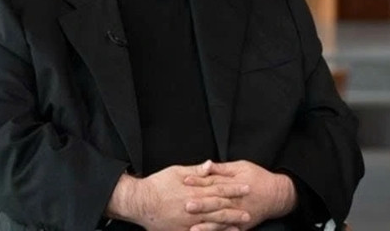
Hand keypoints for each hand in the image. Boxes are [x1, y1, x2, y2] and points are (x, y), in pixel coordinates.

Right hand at [106, 161, 250, 230]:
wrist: (140, 202)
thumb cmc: (157, 184)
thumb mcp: (177, 171)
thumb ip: (196, 171)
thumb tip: (210, 165)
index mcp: (194, 190)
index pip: (219, 188)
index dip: (234, 189)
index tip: (247, 188)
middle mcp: (193, 206)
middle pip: (219, 207)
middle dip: (235, 209)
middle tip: (249, 210)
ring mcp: (188, 220)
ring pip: (212, 223)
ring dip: (228, 224)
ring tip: (241, 225)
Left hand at [184, 160, 296, 230]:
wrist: (276, 195)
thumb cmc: (258, 177)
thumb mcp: (241, 167)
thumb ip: (222, 169)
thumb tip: (206, 165)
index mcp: (233, 184)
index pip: (213, 182)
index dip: (199, 181)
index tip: (185, 181)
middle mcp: (235, 201)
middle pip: (216, 202)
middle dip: (201, 205)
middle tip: (186, 206)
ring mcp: (238, 215)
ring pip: (221, 221)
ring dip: (207, 225)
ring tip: (193, 228)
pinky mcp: (241, 226)